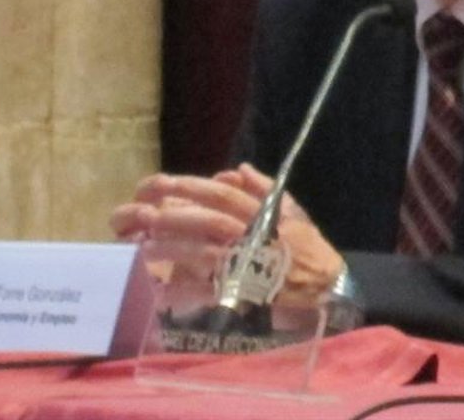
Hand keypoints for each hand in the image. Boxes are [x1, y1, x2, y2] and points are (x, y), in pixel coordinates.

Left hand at [109, 165, 344, 308]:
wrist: (322, 285)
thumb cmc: (305, 245)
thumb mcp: (292, 208)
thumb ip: (263, 187)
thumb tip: (234, 170)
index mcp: (263, 212)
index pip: (223, 194)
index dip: (192, 187)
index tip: (163, 183)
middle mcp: (251, 235)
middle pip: (208, 220)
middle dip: (175, 215)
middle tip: (143, 213)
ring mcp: (244, 264)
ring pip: (202, 253)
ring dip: (171, 249)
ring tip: (141, 247)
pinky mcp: (238, 292)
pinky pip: (204, 290)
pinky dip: (179, 289)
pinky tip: (156, 285)